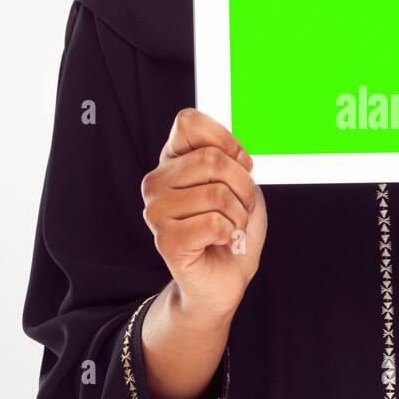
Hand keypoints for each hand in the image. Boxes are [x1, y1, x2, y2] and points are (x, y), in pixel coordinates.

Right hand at [141, 108, 266, 322]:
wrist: (225, 277)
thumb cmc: (233, 225)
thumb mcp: (242, 182)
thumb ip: (231, 158)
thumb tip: (227, 157)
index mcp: (171, 159)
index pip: (188, 122)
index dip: (226, 141)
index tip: (239, 166)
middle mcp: (155, 181)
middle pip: (212, 158)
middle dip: (243, 185)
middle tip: (240, 206)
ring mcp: (156, 211)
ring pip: (218, 194)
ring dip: (240, 214)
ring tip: (231, 227)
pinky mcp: (165, 241)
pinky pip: (215, 224)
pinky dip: (231, 234)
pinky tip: (221, 241)